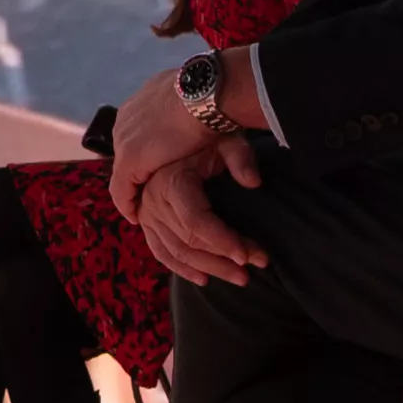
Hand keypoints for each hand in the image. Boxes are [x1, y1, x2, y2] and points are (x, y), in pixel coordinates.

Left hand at [105, 68, 212, 200]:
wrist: (203, 96)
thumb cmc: (211, 99)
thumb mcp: (202, 108)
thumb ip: (198, 119)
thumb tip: (209, 127)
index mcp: (143, 101)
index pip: (138, 133)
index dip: (147, 153)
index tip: (156, 166)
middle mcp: (127, 118)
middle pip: (128, 151)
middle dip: (138, 171)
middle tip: (150, 192)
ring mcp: (124, 138)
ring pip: (123, 171)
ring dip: (133, 188)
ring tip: (143, 208)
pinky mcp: (128, 160)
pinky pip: (121, 189)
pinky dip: (127, 204)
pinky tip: (136, 216)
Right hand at [127, 137, 266, 283]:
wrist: (181, 124)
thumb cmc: (205, 134)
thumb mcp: (226, 140)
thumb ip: (240, 157)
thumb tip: (253, 182)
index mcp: (171, 181)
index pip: (196, 222)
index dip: (223, 241)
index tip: (248, 255)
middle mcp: (153, 200)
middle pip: (188, 242)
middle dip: (223, 260)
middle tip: (254, 269)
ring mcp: (147, 212)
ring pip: (176, 252)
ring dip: (209, 268)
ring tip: (240, 277)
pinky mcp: (148, 221)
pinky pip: (160, 251)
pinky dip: (182, 268)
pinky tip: (205, 278)